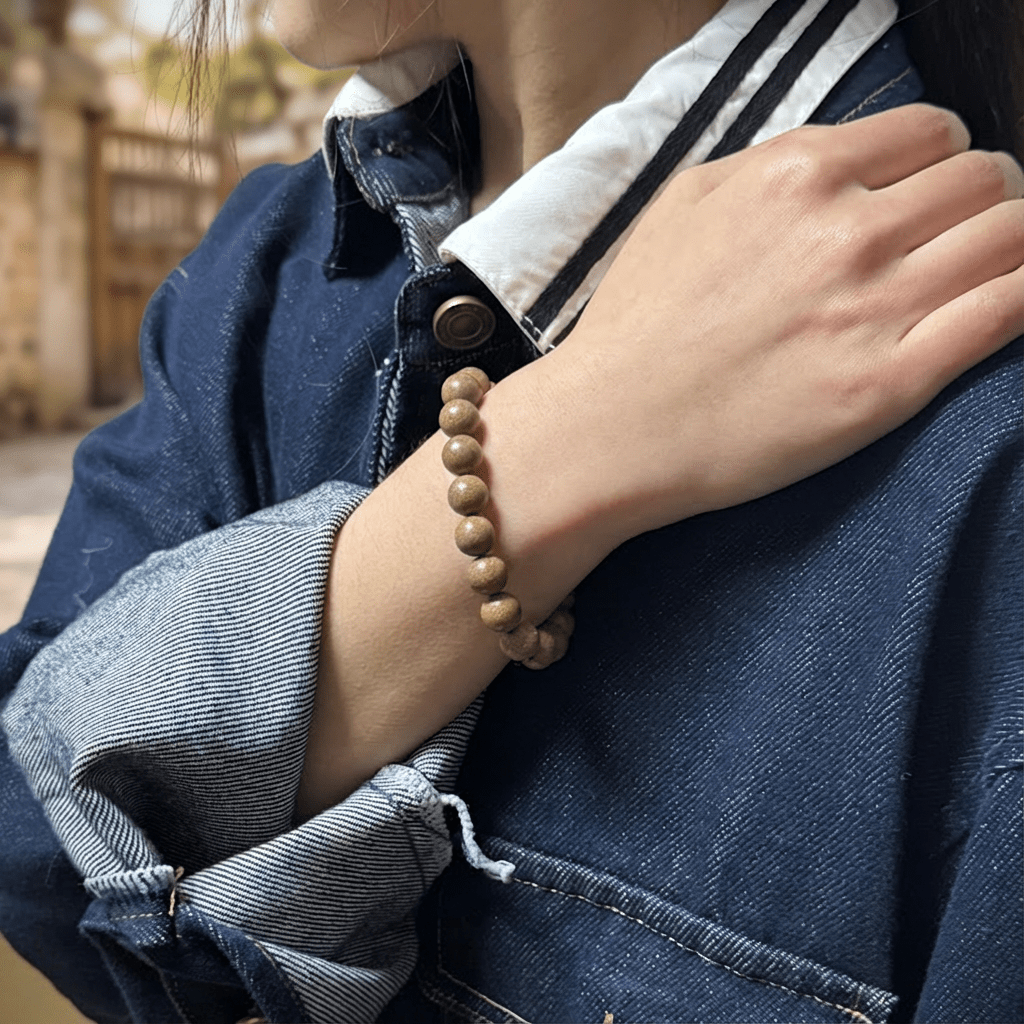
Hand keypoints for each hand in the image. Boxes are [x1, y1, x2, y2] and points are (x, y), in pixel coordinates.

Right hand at [530, 103, 1023, 540]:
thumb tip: (846, 160)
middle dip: (983, 200)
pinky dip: (1018, 300)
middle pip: (986, 179)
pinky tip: (992, 311)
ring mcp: (871, 309)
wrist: (612, 427)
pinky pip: (1008, 314)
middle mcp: (844, 230)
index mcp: (796, 175)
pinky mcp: (888, 386)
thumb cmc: (638, 322)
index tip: (925, 196)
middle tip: (955, 238)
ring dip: (1008, 248)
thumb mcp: (686, 204)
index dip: (939, 161)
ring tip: (972, 277)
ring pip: (1013, 238)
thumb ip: (772, 163)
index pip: (933, 131)